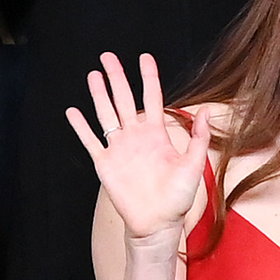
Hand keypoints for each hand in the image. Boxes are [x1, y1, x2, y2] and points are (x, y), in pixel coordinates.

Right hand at [65, 50, 209, 245]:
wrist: (157, 223)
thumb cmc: (177, 198)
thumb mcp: (193, 165)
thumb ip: (198, 137)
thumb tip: (206, 110)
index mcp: (157, 134)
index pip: (151, 98)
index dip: (148, 77)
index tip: (144, 58)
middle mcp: (136, 137)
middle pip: (124, 100)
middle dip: (117, 78)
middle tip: (108, 56)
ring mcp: (119, 148)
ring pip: (106, 114)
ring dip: (99, 95)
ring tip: (93, 75)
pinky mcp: (105, 163)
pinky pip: (91, 140)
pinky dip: (81, 127)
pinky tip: (73, 111)